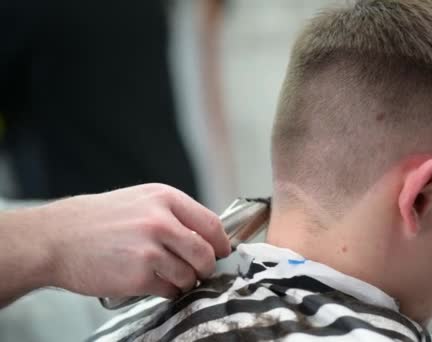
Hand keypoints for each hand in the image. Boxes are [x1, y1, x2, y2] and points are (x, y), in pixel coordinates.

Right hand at [36, 184, 230, 298]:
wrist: (56, 238)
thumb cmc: (95, 221)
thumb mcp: (139, 201)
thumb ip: (172, 214)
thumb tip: (203, 235)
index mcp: (165, 198)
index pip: (211, 224)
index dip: (221, 243)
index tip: (222, 252)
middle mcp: (161, 221)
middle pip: (206, 253)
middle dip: (206, 267)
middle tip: (199, 271)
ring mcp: (150, 248)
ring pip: (189, 275)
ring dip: (185, 281)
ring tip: (170, 277)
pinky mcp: (139, 275)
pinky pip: (170, 289)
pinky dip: (167, 291)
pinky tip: (154, 283)